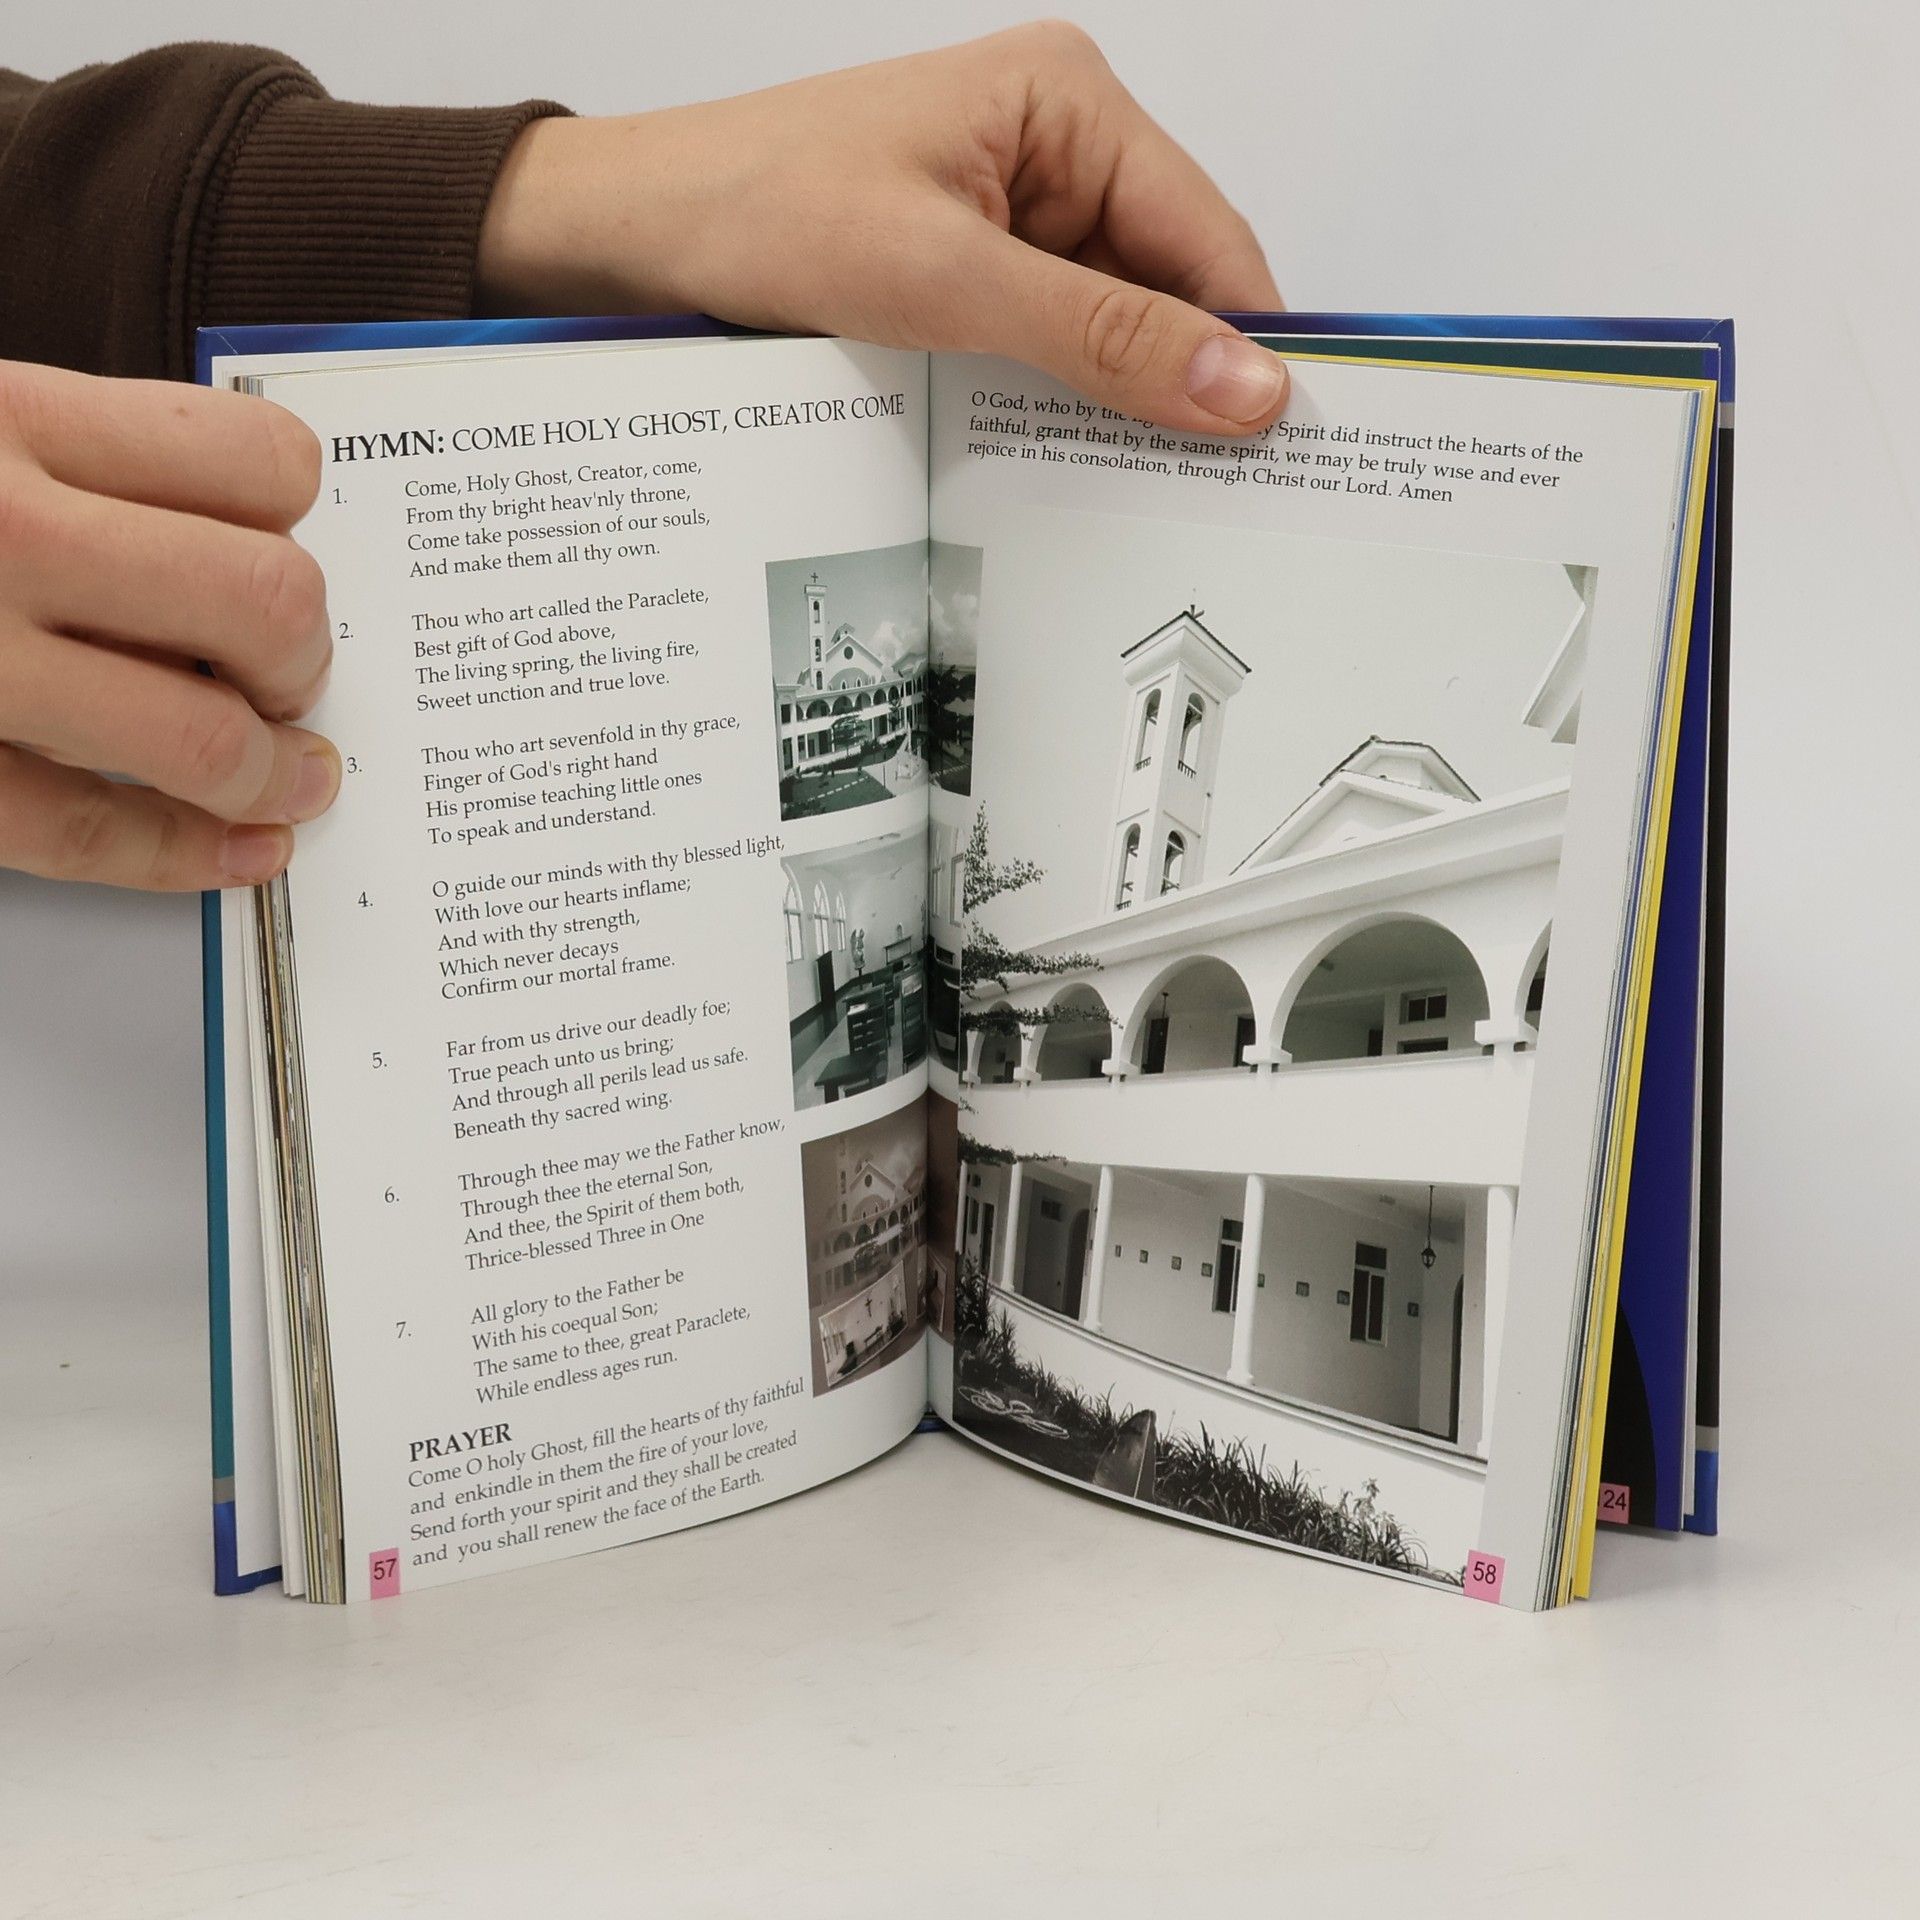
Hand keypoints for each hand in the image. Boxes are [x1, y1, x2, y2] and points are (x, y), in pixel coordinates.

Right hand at [0, 360, 337, 888]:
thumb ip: (72, 463)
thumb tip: (241, 540)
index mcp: (3, 421)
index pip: (255, 465)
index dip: (297, 526)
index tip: (280, 554)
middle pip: (262, 602)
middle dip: (302, 658)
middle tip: (283, 679)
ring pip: (196, 736)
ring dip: (270, 769)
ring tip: (278, 771)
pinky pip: (88, 832)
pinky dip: (188, 855)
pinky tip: (239, 849)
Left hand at [478, 22, 1288, 433]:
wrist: (635, 236)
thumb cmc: (761, 211)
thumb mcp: (947, 280)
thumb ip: (1103, 337)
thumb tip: (1247, 386)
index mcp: (1070, 103)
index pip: (1209, 237)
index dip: (1249, 343)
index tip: (1283, 447)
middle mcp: (1056, 148)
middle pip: (1170, 286)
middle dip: (1182, 383)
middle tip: (1212, 497)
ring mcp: (1015, 212)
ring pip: (1113, 327)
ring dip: (1115, 401)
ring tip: (1131, 488)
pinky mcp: (974, 269)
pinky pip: (1051, 344)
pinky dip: (1058, 402)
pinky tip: (1058, 459)